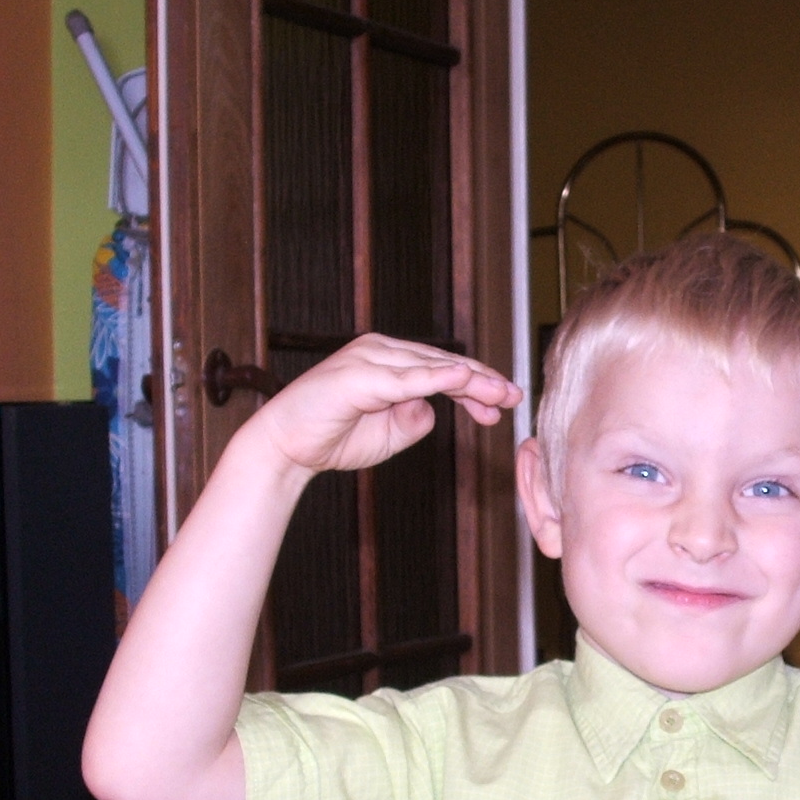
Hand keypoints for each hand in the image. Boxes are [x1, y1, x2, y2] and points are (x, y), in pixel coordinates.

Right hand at [245, 334, 521, 477]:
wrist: (285, 448)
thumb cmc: (332, 438)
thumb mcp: (388, 434)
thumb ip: (413, 420)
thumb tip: (434, 410)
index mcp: (389, 361)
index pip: (443, 368)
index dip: (476, 385)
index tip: (503, 404)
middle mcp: (380, 351)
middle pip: (443, 363)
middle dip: (483, 381)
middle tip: (514, 396)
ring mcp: (368, 359)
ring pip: (431, 367)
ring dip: (469, 381)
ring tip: (499, 395)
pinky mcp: (358, 376)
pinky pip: (406, 377)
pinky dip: (437, 378)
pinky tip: (463, 381)